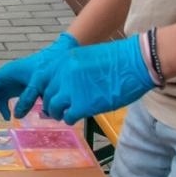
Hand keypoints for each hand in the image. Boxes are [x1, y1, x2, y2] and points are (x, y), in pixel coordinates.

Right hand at [0, 32, 78, 127]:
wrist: (60, 60)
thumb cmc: (48, 69)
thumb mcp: (38, 83)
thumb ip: (27, 98)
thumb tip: (14, 116)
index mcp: (5, 74)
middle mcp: (4, 77)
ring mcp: (10, 82)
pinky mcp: (17, 86)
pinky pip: (4, 99)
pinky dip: (3, 109)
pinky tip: (7, 118)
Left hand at [40, 36, 156, 124]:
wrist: (137, 62)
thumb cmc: (118, 60)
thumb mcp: (86, 57)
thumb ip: (70, 69)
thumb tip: (61, 85)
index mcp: (63, 60)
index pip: (38, 79)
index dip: (39, 90)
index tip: (44, 97)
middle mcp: (63, 74)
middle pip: (45, 94)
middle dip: (49, 103)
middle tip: (55, 109)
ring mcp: (71, 89)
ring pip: (52, 107)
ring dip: (57, 113)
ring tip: (64, 114)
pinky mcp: (83, 104)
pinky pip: (67, 116)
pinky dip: (70, 119)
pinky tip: (76, 117)